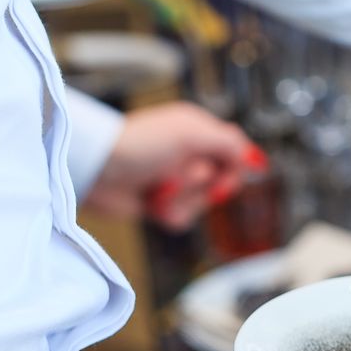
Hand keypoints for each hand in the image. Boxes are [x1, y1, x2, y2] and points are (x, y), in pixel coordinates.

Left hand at [82, 102, 263, 229]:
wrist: (96, 170)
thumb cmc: (136, 144)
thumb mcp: (190, 133)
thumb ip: (229, 143)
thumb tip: (255, 158)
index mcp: (198, 132)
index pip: (235, 155)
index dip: (231, 170)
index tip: (218, 174)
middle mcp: (189, 155)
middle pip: (221, 183)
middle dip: (200, 185)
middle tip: (179, 174)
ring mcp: (175, 181)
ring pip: (202, 203)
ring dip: (181, 199)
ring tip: (158, 187)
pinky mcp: (161, 203)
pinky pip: (183, 218)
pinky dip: (169, 213)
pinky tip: (153, 202)